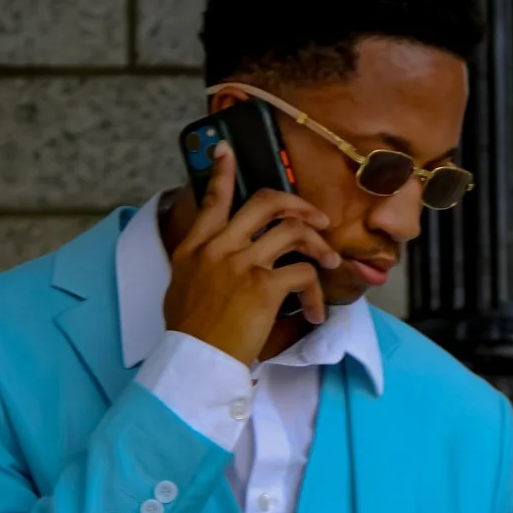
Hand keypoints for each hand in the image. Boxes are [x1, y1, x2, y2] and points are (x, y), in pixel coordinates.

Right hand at [163, 144, 341, 362]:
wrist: (196, 361)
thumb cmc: (190, 333)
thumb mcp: (182, 288)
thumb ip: (201, 265)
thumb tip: (216, 259)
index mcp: (196, 247)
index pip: (212, 200)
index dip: (222, 172)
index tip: (227, 151)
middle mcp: (218, 247)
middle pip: (265, 202)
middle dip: (298, 204)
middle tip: (317, 218)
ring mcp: (242, 263)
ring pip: (292, 230)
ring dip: (319, 244)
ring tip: (330, 261)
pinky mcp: (263, 286)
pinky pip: (303, 274)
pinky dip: (315, 293)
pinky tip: (314, 313)